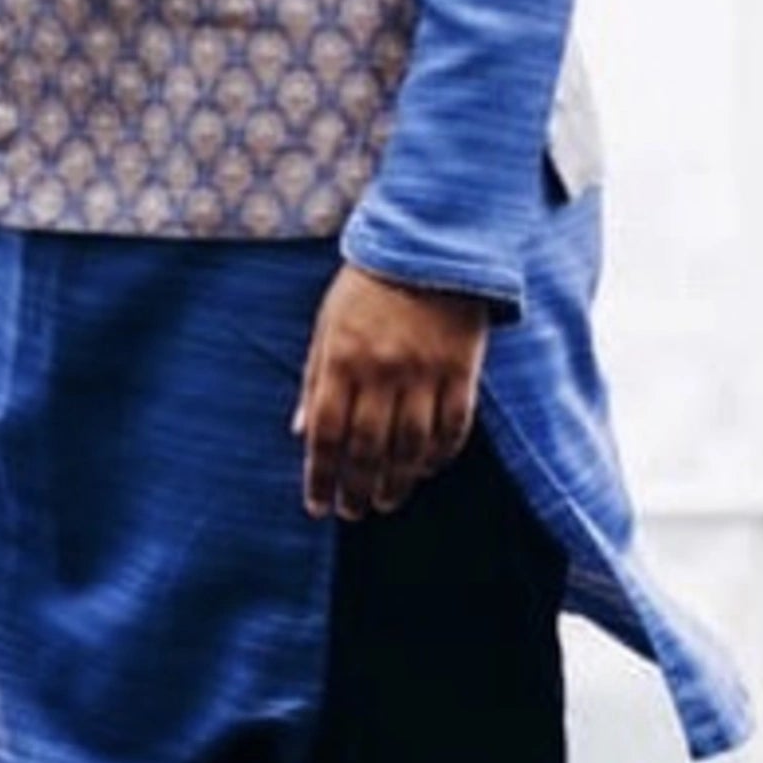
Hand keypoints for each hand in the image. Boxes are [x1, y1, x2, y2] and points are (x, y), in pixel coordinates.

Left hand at [293, 264, 488, 518]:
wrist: (428, 249)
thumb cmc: (366, 291)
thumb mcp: (326, 328)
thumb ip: (315, 381)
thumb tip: (300, 433)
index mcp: (341, 360)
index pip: (327, 434)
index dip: (321, 476)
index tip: (318, 505)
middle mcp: (382, 372)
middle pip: (368, 448)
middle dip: (357, 488)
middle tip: (353, 512)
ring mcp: (425, 373)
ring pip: (411, 446)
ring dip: (397, 481)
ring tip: (385, 500)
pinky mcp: (463, 372)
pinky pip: (453, 428)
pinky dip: (439, 456)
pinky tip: (424, 470)